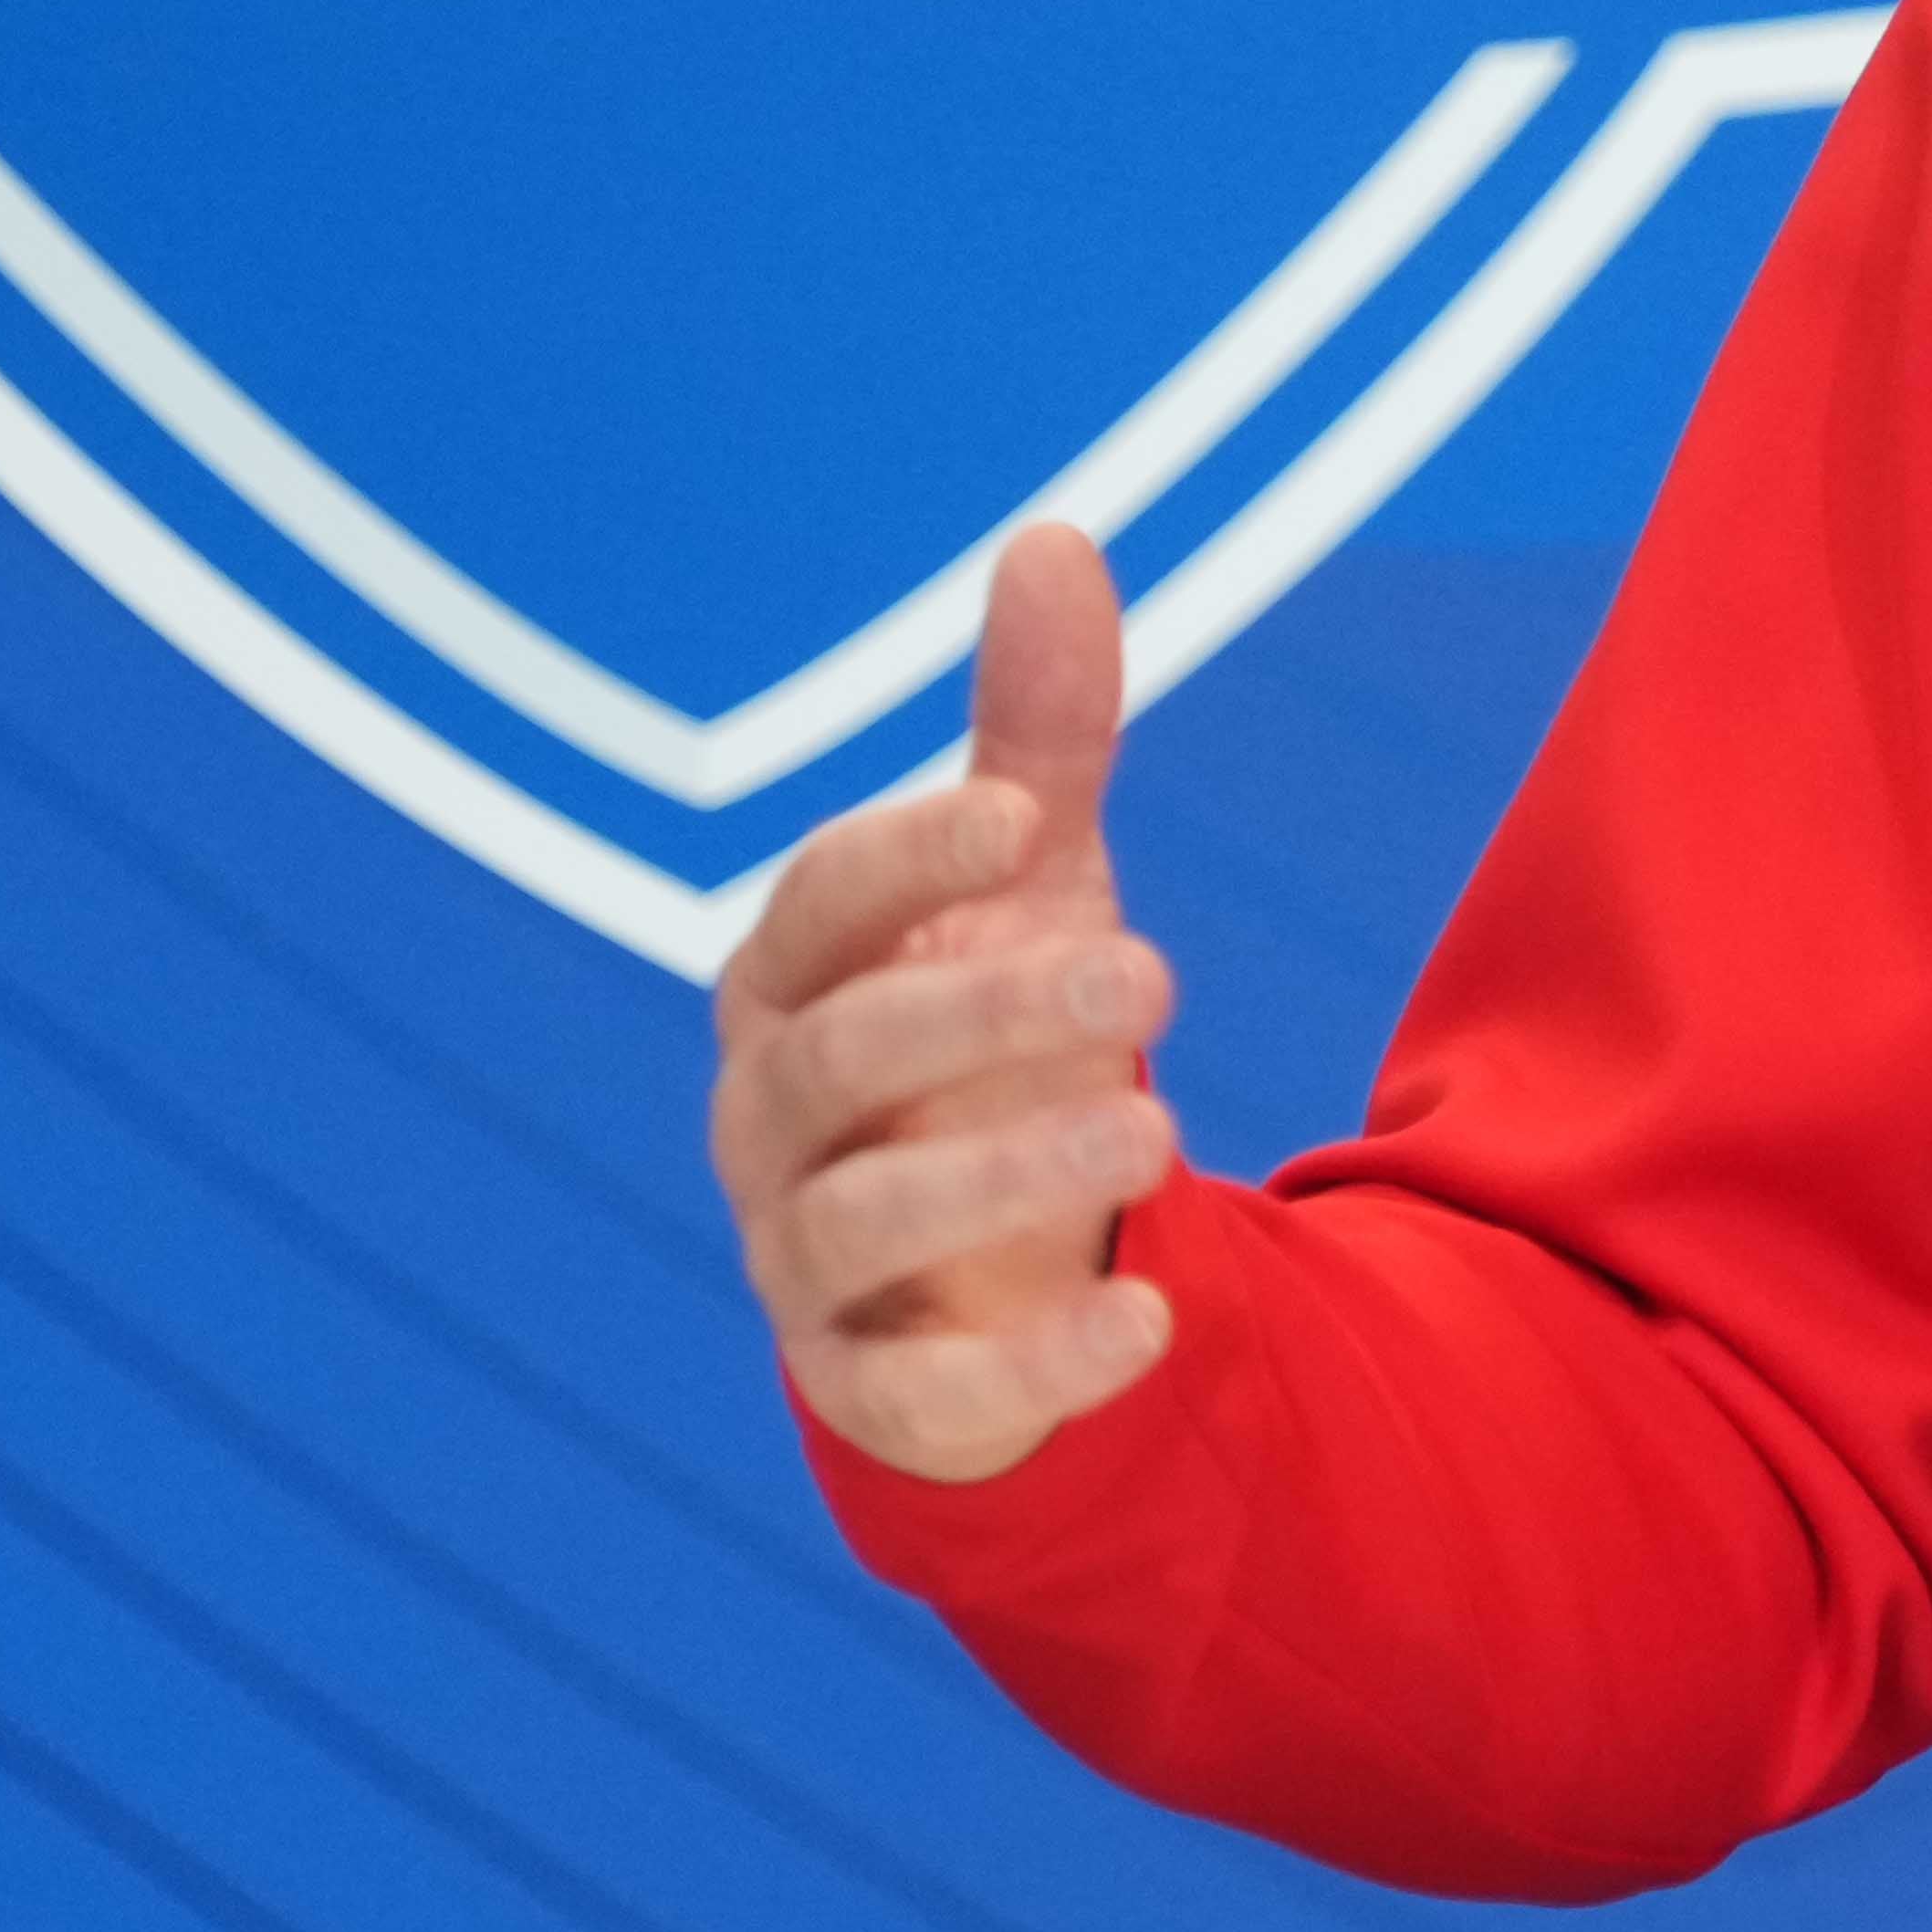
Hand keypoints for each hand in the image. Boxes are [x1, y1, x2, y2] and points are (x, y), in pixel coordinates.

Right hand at [710, 523, 1189, 1481]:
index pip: (816, 905)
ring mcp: (802, 1259)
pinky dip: (1029, 1367)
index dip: (905, 860)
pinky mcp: (868, 1386)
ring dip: (1004, 1178)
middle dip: (984, 1011)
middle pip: (843, 1060)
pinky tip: (1151, 1323)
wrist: (971, 1257)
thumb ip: (1039, 736)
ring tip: (1159, 1139)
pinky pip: (916, 1394)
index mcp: (793, 982)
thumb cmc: (978, 1032)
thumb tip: (1060, 536)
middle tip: (1154, 979)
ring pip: (860, 1222)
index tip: (1026, 815)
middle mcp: (772, 1118)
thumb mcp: (1023, 885)